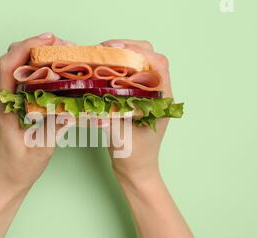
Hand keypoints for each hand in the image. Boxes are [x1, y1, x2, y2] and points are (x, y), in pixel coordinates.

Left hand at [0, 33, 71, 193]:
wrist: (6, 181)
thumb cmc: (18, 168)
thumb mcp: (39, 150)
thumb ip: (53, 128)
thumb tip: (69, 107)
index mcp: (6, 107)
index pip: (8, 67)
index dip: (25, 48)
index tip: (46, 40)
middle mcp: (5, 100)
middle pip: (12, 61)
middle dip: (33, 46)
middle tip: (59, 45)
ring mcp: (10, 103)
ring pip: (18, 69)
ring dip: (37, 57)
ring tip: (60, 55)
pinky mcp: (17, 108)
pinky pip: (26, 82)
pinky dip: (40, 72)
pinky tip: (56, 74)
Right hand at [101, 39, 172, 194]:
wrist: (136, 171)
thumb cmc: (134, 157)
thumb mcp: (120, 136)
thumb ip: (110, 116)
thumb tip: (95, 95)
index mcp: (162, 100)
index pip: (157, 63)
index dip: (137, 51)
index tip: (115, 50)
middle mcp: (158, 94)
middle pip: (149, 57)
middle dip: (127, 47)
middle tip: (104, 50)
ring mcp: (149, 95)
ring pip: (140, 63)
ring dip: (122, 55)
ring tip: (101, 57)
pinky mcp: (138, 98)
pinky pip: (130, 74)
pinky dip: (117, 67)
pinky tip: (103, 70)